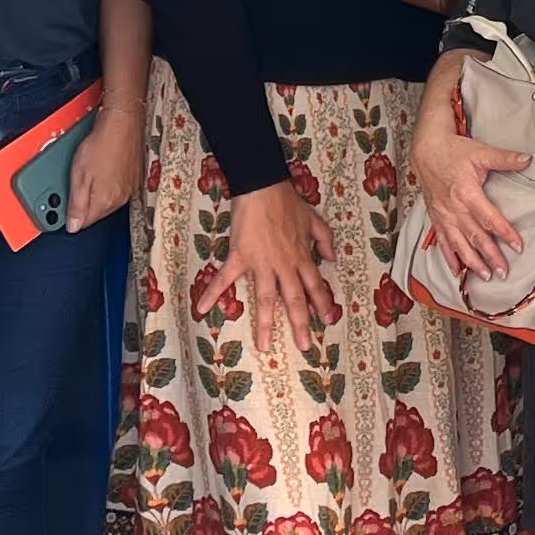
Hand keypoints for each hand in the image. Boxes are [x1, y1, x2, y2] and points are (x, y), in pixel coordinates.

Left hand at [70, 98, 146, 222]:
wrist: (122, 123)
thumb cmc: (101, 144)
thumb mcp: (79, 176)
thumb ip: (76, 204)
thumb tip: (73, 226)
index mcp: (104, 201)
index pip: (83, 222)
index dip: (70, 215)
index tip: (61, 205)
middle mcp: (119, 199)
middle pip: (96, 213)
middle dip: (82, 204)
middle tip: (73, 185)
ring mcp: (129, 189)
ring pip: (107, 201)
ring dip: (95, 194)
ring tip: (88, 173)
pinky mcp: (134, 178)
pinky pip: (117, 190)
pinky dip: (108, 184)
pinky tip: (101, 169)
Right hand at [211, 176, 337, 363]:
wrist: (263, 187)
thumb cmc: (288, 202)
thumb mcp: (314, 220)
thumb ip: (324, 241)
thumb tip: (331, 259)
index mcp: (302, 257)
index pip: (315, 285)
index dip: (321, 304)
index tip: (326, 321)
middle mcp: (284, 265)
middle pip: (293, 300)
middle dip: (299, 324)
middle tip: (304, 346)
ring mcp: (262, 264)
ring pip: (265, 299)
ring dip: (264, 324)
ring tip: (264, 346)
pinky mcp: (240, 257)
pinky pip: (225, 278)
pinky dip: (213, 292)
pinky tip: (203, 309)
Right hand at [409, 87, 529, 276]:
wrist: (426, 150)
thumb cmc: (454, 151)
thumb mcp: (481, 152)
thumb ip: (504, 158)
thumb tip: (527, 159)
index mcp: (467, 193)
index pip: (489, 218)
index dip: (504, 233)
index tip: (517, 246)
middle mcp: (454, 208)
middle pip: (475, 236)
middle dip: (490, 255)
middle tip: (503, 271)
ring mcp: (443, 215)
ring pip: (458, 244)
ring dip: (472, 261)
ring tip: (485, 276)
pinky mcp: (435, 218)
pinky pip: (442, 242)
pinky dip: (449, 257)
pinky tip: (457, 271)